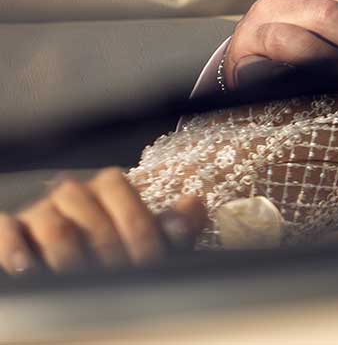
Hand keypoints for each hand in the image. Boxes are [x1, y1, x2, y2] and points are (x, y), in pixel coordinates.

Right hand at [0, 171, 205, 274]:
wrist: (71, 277)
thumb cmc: (114, 259)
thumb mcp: (150, 245)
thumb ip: (173, 228)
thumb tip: (194, 205)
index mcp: (106, 189)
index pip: (116, 184)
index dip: (135, 222)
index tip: (146, 259)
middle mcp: (71, 196)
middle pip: (84, 204)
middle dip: (106, 244)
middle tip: (114, 275)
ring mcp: (38, 214)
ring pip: (52, 222)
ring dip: (68, 253)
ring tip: (77, 278)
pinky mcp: (11, 233)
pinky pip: (6, 230)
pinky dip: (15, 247)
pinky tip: (29, 267)